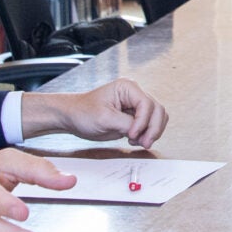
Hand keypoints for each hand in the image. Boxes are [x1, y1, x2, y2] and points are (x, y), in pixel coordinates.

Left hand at [25, 80, 168, 148]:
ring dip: (152, 132)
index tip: (132, 135)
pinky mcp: (134, 118)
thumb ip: (126, 124)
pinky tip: (135, 140)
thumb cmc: (83, 112)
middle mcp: (134, 95)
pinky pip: (150, 125)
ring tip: (138, 142)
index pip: (146, 104)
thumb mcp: (104, 118)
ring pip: (158, 118)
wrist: (73, 118)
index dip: (143, 122)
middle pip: (157, 110)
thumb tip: (141, 133)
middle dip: (152, 128)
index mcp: (127, 88)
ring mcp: (135, 106)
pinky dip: (147, 134)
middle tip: (143, 143)